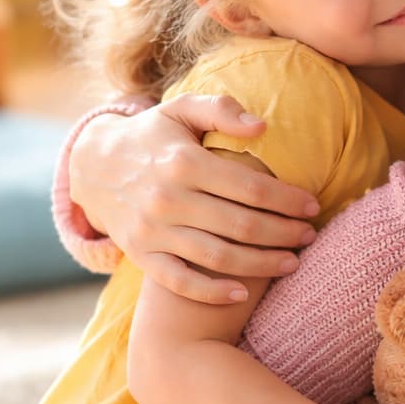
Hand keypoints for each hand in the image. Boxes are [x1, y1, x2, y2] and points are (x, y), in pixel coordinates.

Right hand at [69, 95, 319, 302]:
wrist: (92, 164)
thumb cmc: (152, 135)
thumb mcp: (181, 110)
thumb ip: (222, 110)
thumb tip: (263, 127)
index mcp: (184, 162)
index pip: (251, 188)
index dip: (288, 200)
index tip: (313, 205)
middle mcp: (168, 199)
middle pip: (241, 226)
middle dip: (284, 234)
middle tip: (310, 236)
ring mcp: (152, 231)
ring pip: (218, 257)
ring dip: (261, 264)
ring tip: (292, 263)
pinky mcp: (141, 255)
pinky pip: (180, 281)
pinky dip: (212, 291)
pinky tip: (243, 293)